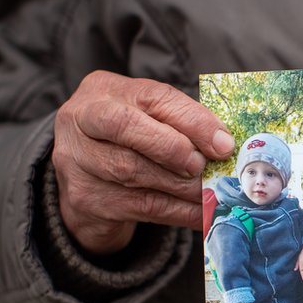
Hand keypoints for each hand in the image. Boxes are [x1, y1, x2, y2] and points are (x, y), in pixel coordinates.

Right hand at [53, 70, 234, 253]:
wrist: (86, 179)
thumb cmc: (130, 140)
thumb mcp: (149, 119)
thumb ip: (180, 124)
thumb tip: (224, 145)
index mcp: (104, 89)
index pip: (151, 97)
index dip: (191, 120)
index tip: (222, 143)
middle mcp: (82, 118)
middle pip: (125, 126)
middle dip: (172, 147)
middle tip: (202, 165)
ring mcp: (78, 159)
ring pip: (132, 171)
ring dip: (181, 186)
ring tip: (210, 191)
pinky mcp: (86, 198)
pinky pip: (141, 206)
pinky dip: (179, 211)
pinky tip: (202, 213)